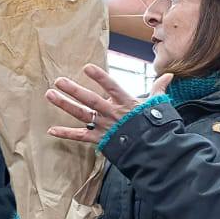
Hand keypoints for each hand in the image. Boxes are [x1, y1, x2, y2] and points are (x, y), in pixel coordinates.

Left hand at [46, 64, 173, 144]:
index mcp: (126, 103)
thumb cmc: (155, 126)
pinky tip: (51, 130)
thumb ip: (158, 88)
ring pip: (82, 114)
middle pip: (90, 100)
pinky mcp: (100, 140)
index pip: (112, 87)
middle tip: (58, 80)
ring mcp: (105, 126)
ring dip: (65, 104)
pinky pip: (81, 137)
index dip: (100, 77)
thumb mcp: (157, 106)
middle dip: (74, 90)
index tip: (87, 67)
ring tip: (50, 94)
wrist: (153, 150)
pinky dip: (66, 133)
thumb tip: (169, 75)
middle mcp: (112, 113)